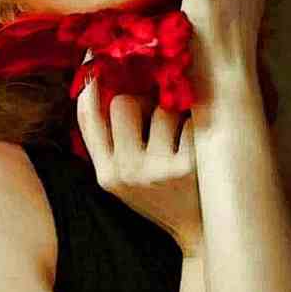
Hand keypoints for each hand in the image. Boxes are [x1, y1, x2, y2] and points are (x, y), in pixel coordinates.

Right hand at [76, 74, 201, 256]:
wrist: (203, 236)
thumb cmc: (165, 198)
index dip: (91, 82)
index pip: (87, 118)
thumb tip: (104, 81)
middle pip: (123, 101)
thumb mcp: (127, 181)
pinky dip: (198, 123)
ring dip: (176, 111)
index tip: (99, 55)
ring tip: (185, 134)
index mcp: (106, 175)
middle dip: (143, 94)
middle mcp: (127, 173)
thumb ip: (112, 142)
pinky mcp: (188, 167)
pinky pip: (190, 120)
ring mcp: (157, 171)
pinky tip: (203, 142)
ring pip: (162, 108)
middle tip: (160, 102)